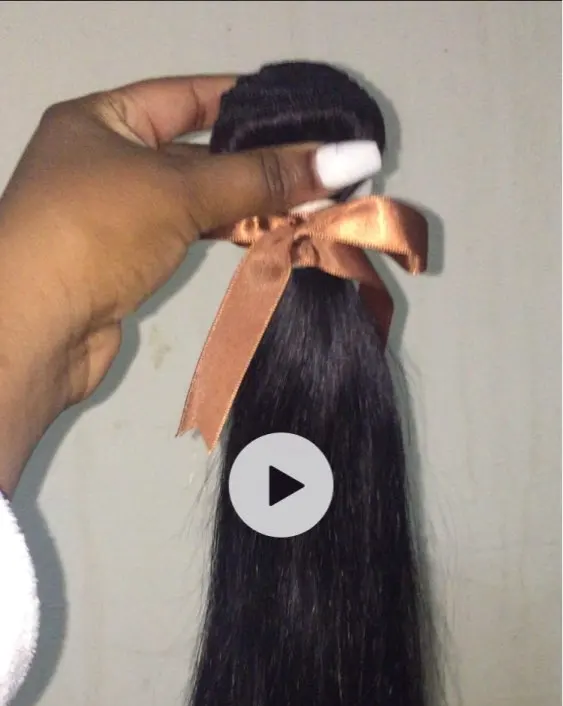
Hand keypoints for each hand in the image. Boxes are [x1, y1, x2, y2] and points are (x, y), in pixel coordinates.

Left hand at [0, 74, 379, 492]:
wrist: (33, 331)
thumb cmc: (92, 232)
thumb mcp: (178, 190)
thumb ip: (262, 176)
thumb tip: (351, 157)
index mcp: (101, 119)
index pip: (186, 95)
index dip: (245, 100)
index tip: (303, 110)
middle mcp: (105, 160)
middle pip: (197, 151)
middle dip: (258, 159)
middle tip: (324, 164)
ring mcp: (115, 216)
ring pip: (196, 200)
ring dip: (248, 204)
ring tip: (314, 202)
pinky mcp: (127, 264)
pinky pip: (188, 237)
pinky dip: (226, 235)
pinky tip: (270, 235)